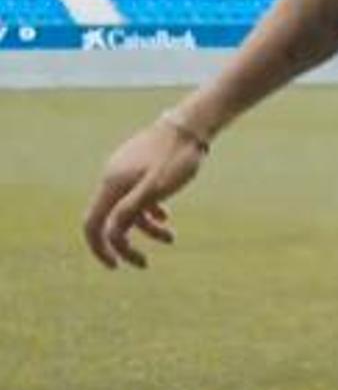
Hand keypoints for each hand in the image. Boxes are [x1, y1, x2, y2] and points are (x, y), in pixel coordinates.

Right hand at [82, 119, 204, 269]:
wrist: (193, 123)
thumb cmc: (177, 156)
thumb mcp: (156, 187)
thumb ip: (131, 210)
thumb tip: (111, 233)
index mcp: (112, 184)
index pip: (93, 224)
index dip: (100, 249)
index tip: (116, 266)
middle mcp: (113, 177)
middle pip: (110, 220)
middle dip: (125, 244)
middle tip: (144, 263)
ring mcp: (126, 170)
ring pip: (129, 209)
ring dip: (147, 228)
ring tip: (172, 237)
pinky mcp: (140, 166)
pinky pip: (138, 196)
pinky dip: (151, 210)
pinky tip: (166, 216)